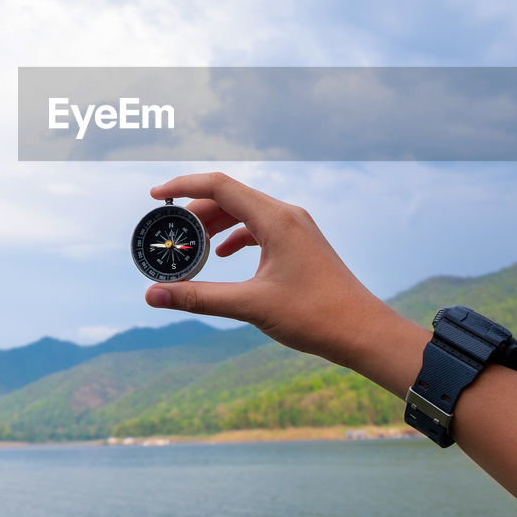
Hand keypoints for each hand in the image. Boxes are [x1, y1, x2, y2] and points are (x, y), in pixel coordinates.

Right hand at [143, 172, 426, 390]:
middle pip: (230, 197)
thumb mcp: (250, 306)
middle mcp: (287, 215)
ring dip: (215, 223)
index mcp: (275, 219)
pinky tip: (223, 255)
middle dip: (195, 211)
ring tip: (190, 244)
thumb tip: (152, 296)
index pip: (219, 186)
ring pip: (246, 212)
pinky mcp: (300, 244)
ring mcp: (296, 228)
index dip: (183, 186)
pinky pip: (260, 228)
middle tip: (168, 231)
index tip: (155, 196)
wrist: (363, 331)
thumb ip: (198, 297)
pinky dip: (236, 236)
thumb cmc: (315, 316)